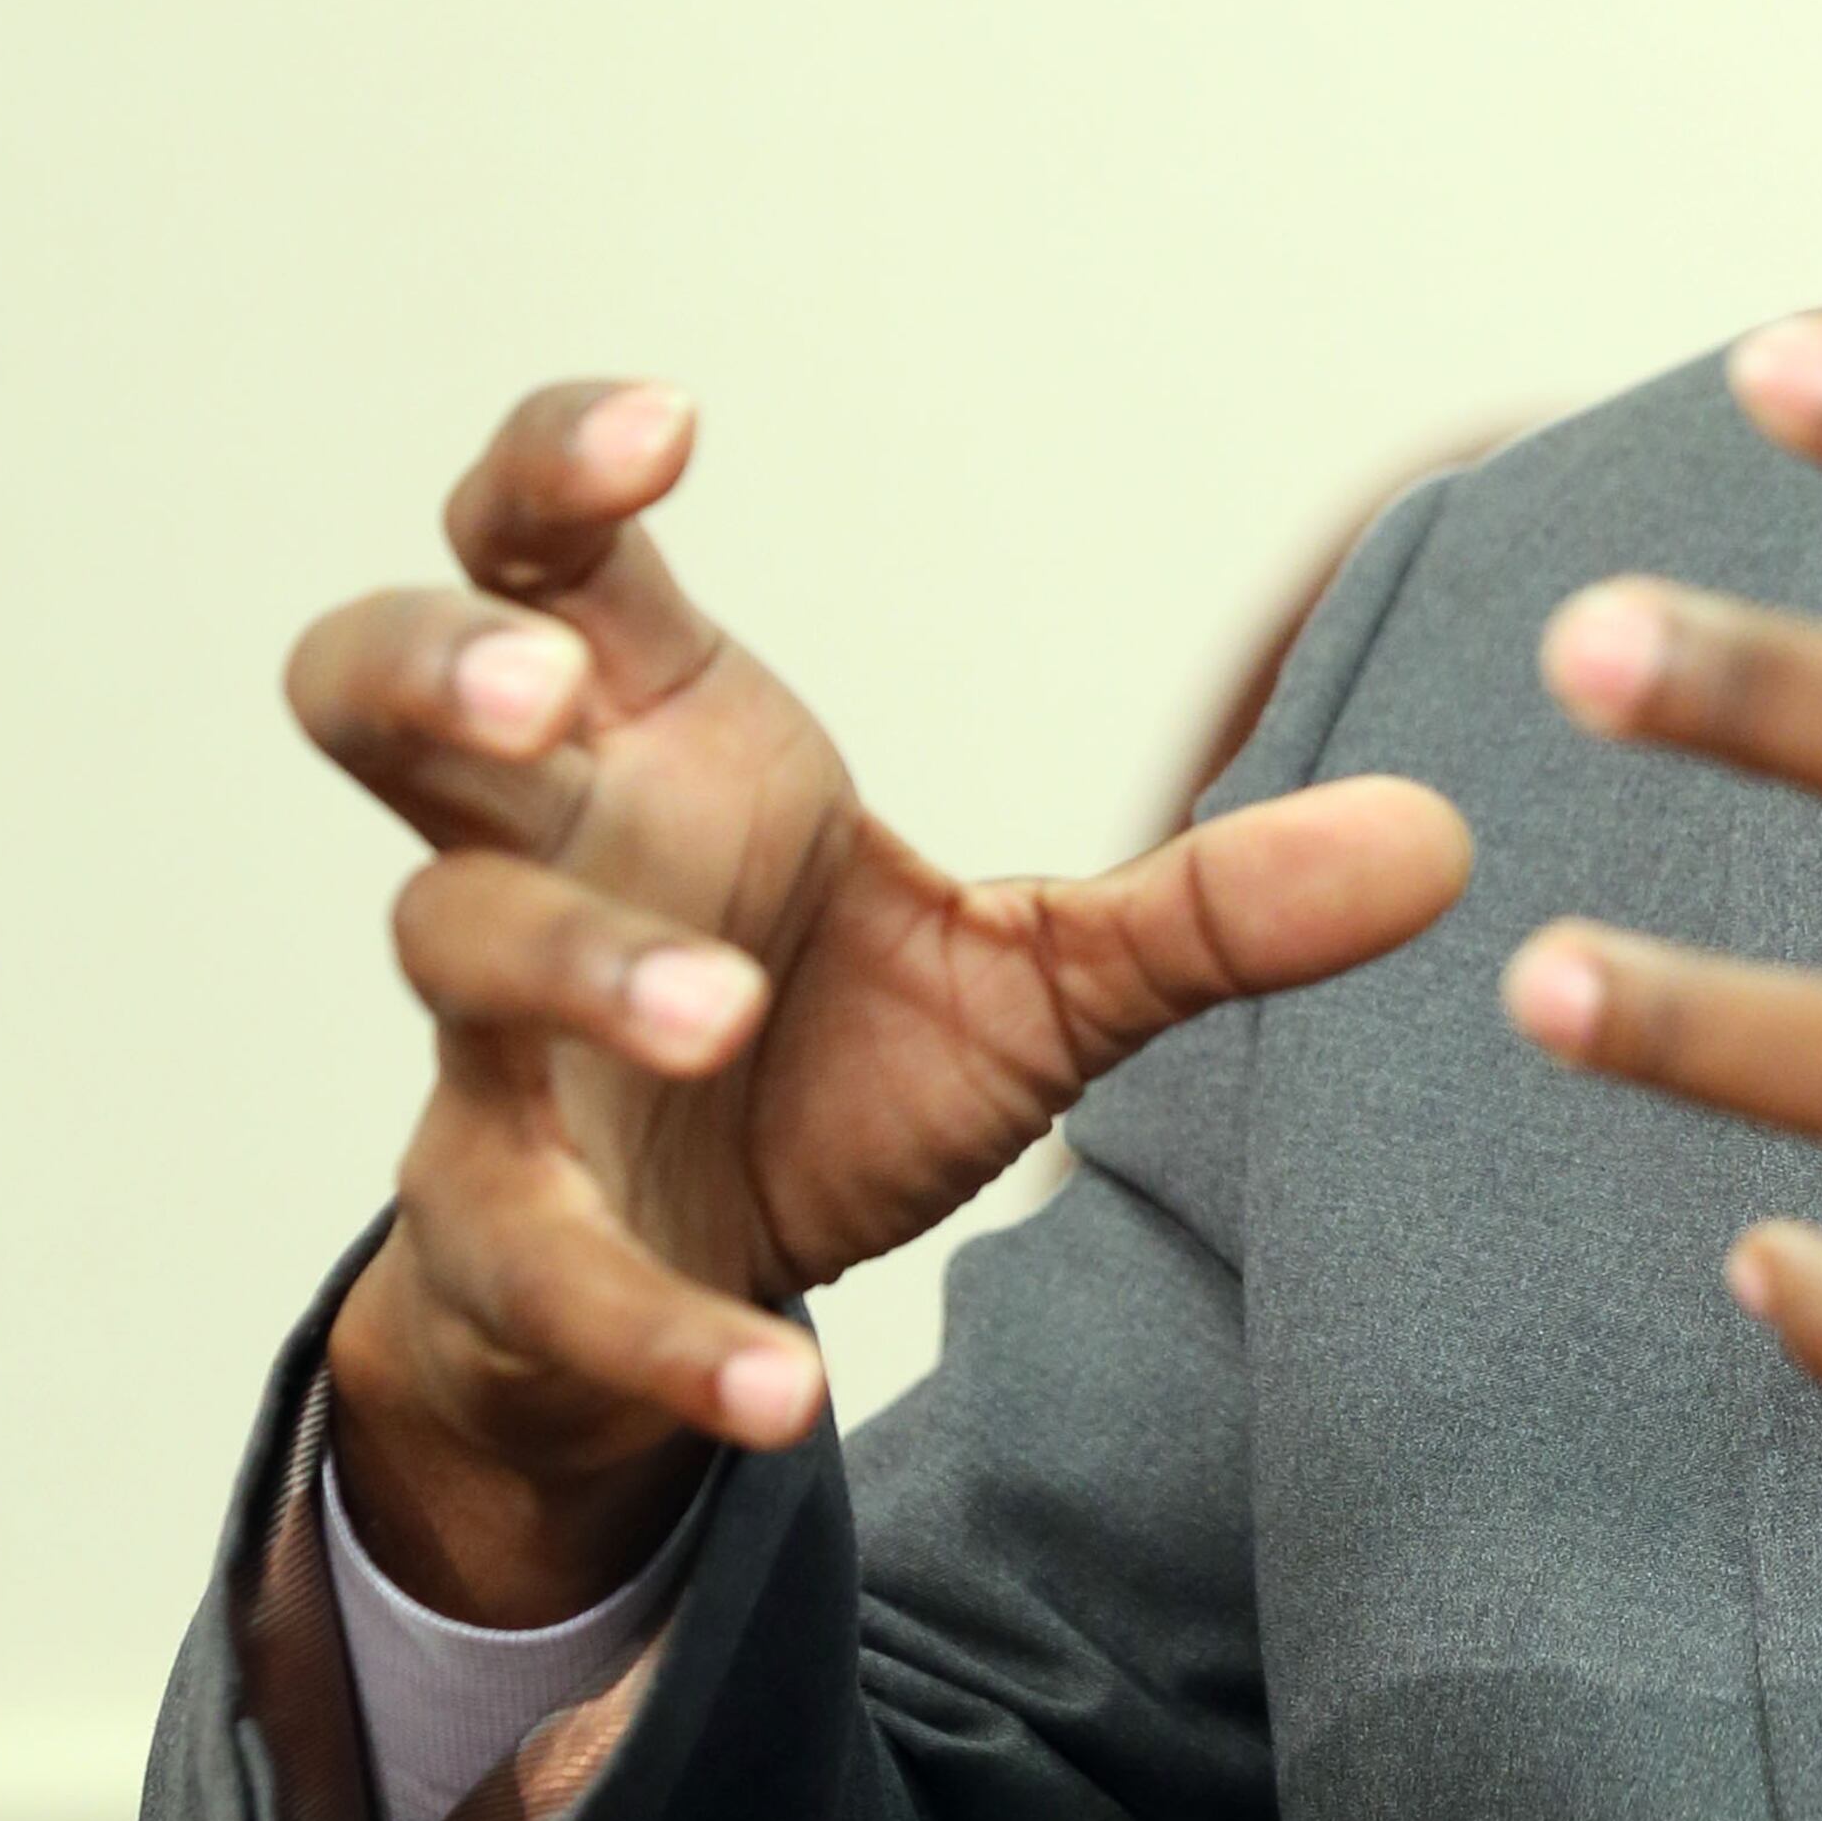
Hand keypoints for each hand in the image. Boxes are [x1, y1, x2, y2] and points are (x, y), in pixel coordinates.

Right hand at [296, 381, 1469, 1621]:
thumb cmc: (821, 1060)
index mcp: (652, 740)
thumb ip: (1214, 907)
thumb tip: (1447, 834)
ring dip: (571, 966)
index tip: (668, 431)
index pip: (541, 548)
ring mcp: (490, 1038)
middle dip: (437, 668)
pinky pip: (538, 1262)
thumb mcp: (1036, 980)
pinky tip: (783, 1389)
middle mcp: (539, 854)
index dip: (560, 467)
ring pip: (447, 944)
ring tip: (711, 1011)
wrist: (686, 1302)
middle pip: (374, 690)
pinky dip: (660, 1328)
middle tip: (546, 691)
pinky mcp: (497, 1228)